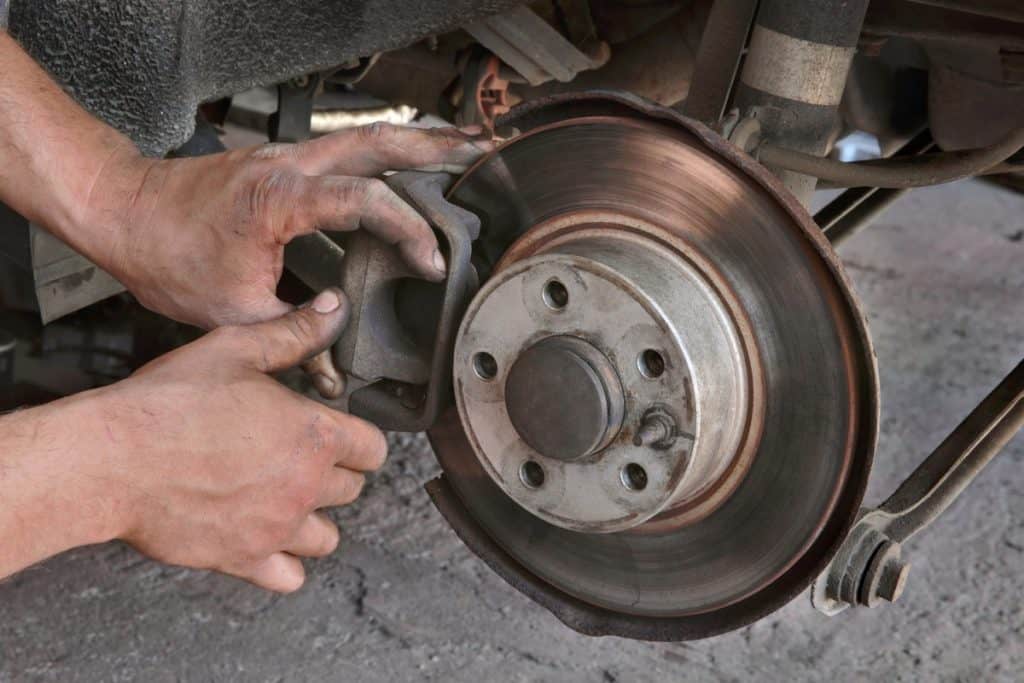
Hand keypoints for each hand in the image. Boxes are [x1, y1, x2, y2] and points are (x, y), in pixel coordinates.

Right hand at [90, 288, 383, 591]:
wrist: (110, 458)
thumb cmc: (168, 403)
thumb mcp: (236, 349)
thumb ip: (294, 333)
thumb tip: (334, 309)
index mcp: (314, 434)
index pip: (374, 448)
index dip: (358, 438)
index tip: (336, 433)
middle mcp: (306, 485)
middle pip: (351, 490)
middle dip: (331, 473)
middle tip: (296, 458)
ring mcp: (278, 527)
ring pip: (326, 536)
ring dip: (312, 518)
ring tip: (282, 497)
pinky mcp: (245, 558)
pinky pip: (290, 576)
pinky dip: (284, 563)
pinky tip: (265, 537)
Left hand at [94, 123, 491, 329]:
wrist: (124, 211)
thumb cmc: (166, 252)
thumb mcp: (234, 312)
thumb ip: (294, 338)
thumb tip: (333, 375)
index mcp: (282, 197)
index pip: (366, 201)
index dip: (407, 231)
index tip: (430, 262)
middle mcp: (291, 165)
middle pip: (380, 143)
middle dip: (436, 148)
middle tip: (483, 154)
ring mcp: (288, 157)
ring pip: (365, 138)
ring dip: (415, 142)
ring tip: (460, 150)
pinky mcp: (282, 163)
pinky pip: (345, 150)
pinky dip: (382, 154)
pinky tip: (399, 167)